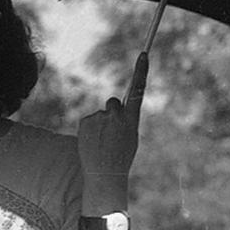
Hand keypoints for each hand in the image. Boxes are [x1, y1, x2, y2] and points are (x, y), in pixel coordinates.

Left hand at [77, 52, 148, 213]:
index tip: (143, 55)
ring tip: (101, 143)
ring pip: (101, 114)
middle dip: (112, 114)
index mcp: (132, 120)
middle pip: (113, 103)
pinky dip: (90, 129)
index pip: (138, 90)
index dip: (141, 72)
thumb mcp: (130, 137)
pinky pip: (89, 120)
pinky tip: (93, 143)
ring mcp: (100, 118)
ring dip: (100, 125)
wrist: (104, 174)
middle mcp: (117, 116)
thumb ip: (125, 119)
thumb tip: (116, 105)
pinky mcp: (85, 121)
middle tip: (111, 133)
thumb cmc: (121, 156)